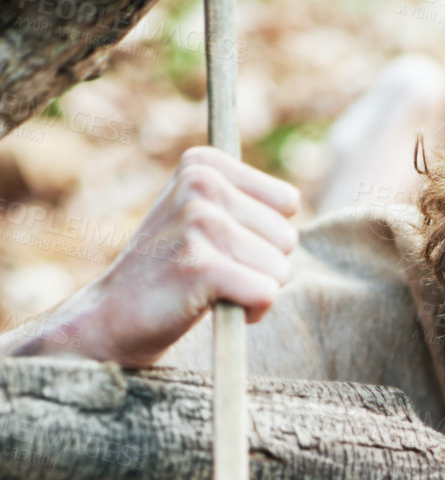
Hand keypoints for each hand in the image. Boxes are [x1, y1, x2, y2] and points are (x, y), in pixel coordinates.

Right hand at [12, 147, 299, 365]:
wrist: (116, 315)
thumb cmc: (171, 272)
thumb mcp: (201, 218)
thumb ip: (243, 203)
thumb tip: (294, 202)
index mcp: (203, 163)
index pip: (286, 203)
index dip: (266, 237)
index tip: (224, 248)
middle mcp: (201, 183)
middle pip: (287, 238)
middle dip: (262, 267)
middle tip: (216, 276)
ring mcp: (200, 221)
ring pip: (280, 269)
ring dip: (255, 292)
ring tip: (212, 291)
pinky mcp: (201, 265)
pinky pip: (266, 293)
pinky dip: (251, 312)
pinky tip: (216, 308)